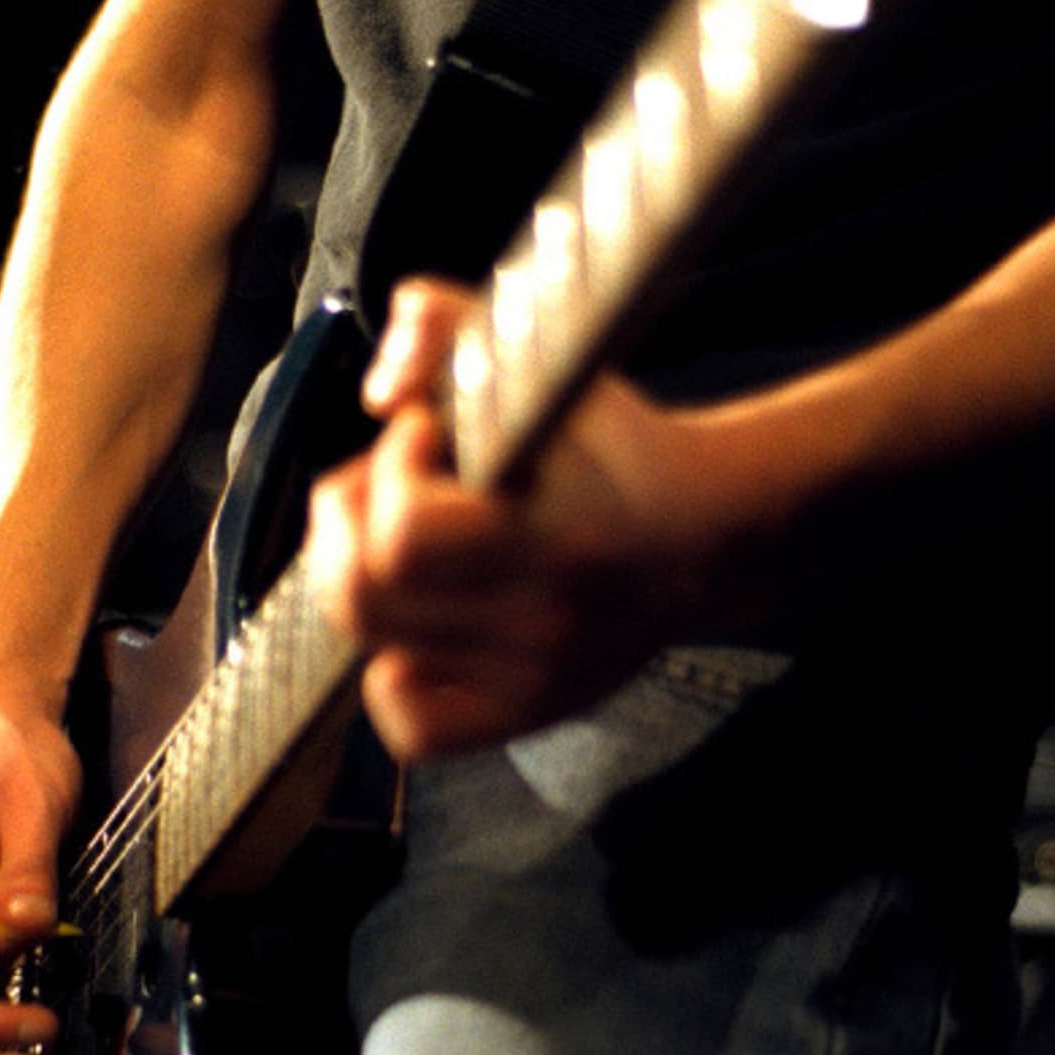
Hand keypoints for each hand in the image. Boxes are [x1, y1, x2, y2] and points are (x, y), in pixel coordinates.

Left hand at [304, 279, 787, 758]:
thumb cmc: (617, 449)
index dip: (387, 473)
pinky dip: (391, 679)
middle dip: (346, 524)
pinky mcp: (524, 714)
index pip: (403, 538)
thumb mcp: (547, 361)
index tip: (421, 435)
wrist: (708, 537)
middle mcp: (541, 626)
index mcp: (553, 539)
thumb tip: (378, 391)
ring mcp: (531, 681)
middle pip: (362, 600)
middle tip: (382, 486)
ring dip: (362, 582)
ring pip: (373, 651)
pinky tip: (417, 629)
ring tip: (399, 542)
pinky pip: (412, 728)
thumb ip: (448, 326)